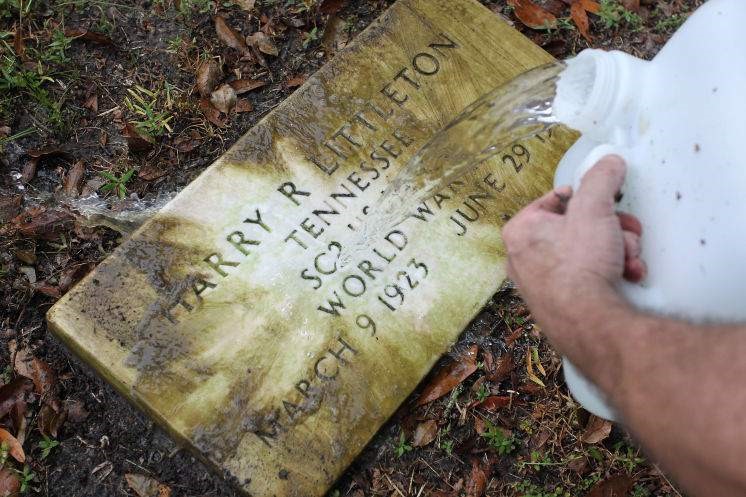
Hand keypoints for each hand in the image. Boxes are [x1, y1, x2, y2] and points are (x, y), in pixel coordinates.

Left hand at [502, 155, 645, 338]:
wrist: (590, 322)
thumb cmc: (581, 264)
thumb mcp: (595, 207)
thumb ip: (601, 178)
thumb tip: (609, 161)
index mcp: (520, 230)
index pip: (557, 199)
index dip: (589, 197)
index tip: (610, 201)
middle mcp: (522, 258)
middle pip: (577, 227)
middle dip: (612, 228)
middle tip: (629, 232)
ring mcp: (539, 284)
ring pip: (587, 252)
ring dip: (617, 250)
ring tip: (630, 259)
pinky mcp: (557, 305)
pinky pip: (587, 277)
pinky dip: (610, 273)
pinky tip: (627, 276)